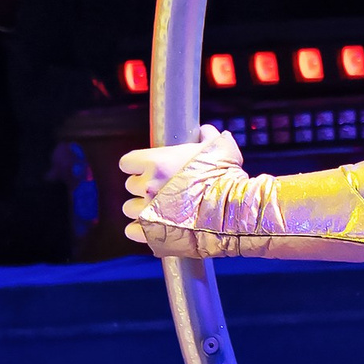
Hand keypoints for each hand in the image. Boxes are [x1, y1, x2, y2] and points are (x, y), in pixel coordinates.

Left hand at [120, 122, 246, 254]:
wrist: (235, 209)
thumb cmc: (227, 175)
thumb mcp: (220, 147)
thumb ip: (207, 136)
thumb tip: (204, 131)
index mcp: (156, 163)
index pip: (127, 162)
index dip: (138, 165)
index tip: (150, 168)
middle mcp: (148, 186)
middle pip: (131, 185)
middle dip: (144, 187)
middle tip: (164, 189)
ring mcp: (148, 210)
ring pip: (130, 208)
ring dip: (143, 207)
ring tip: (162, 209)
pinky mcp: (151, 232)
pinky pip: (132, 231)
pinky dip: (141, 229)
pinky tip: (155, 225)